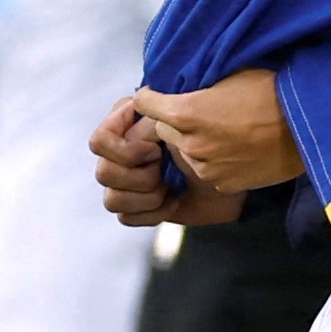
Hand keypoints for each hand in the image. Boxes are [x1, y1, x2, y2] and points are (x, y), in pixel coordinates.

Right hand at [91, 94, 210, 224]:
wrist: (230, 172)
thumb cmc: (208, 139)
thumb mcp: (181, 123)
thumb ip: (151, 119)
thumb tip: (134, 113)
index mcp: (123, 127)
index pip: (99, 141)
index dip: (126, 150)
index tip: (156, 147)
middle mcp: (118, 154)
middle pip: (104, 173)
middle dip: (140, 176)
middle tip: (164, 168)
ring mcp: (125, 182)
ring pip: (112, 199)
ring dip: (146, 196)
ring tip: (169, 187)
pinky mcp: (136, 207)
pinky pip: (126, 218)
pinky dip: (153, 212)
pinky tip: (173, 201)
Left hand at [100, 70, 295, 225]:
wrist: (309, 127)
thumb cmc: (273, 91)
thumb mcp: (232, 74)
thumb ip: (199, 81)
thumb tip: (181, 81)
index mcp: (187, 112)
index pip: (145, 104)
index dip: (151, 97)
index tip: (157, 95)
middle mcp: (190, 144)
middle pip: (163, 131)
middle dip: (174, 121)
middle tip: (200, 112)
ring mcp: (206, 168)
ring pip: (185, 153)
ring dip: (195, 143)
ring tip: (224, 132)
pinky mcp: (222, 184)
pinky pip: (206, 170)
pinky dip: (214, 161)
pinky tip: (237, 149)